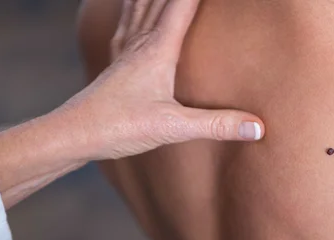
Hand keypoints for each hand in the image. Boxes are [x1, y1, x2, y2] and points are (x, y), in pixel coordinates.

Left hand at [62, 0, 264, 159]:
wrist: (75, 133)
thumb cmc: (119, 127)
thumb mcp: (173, 127)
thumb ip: (216, 124)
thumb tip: (258, 127)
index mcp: (158, 49)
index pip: (183, 4)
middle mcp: (141, 41)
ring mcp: (125, 49)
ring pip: (142, 2)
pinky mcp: (116, 60)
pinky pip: (128, 19)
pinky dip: (136, 3)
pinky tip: (134, 4)